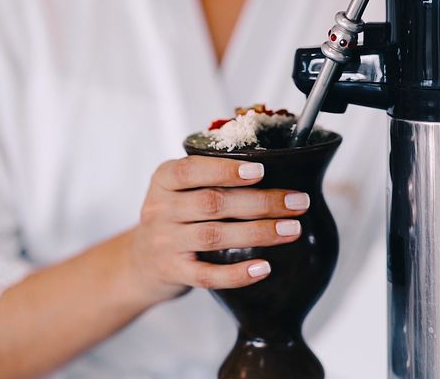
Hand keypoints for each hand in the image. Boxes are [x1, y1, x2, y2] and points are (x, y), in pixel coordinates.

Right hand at [128, 156, 307, 304]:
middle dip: (261, 202)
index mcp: (164, 179)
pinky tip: (264, 268)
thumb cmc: (176, 215)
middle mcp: (160, 209)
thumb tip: (275, 163)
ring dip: (258, 232)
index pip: (191, 170)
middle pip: (212, 203)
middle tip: (298, 202)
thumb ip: (211, 173)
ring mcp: (164, 242)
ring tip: (292, 230)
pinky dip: (237, 273)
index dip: (226, 171)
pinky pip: (207, 276)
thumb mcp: (180, 187)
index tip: (262, 171)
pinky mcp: (173, 272)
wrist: (141, 260)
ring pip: (214, 236)